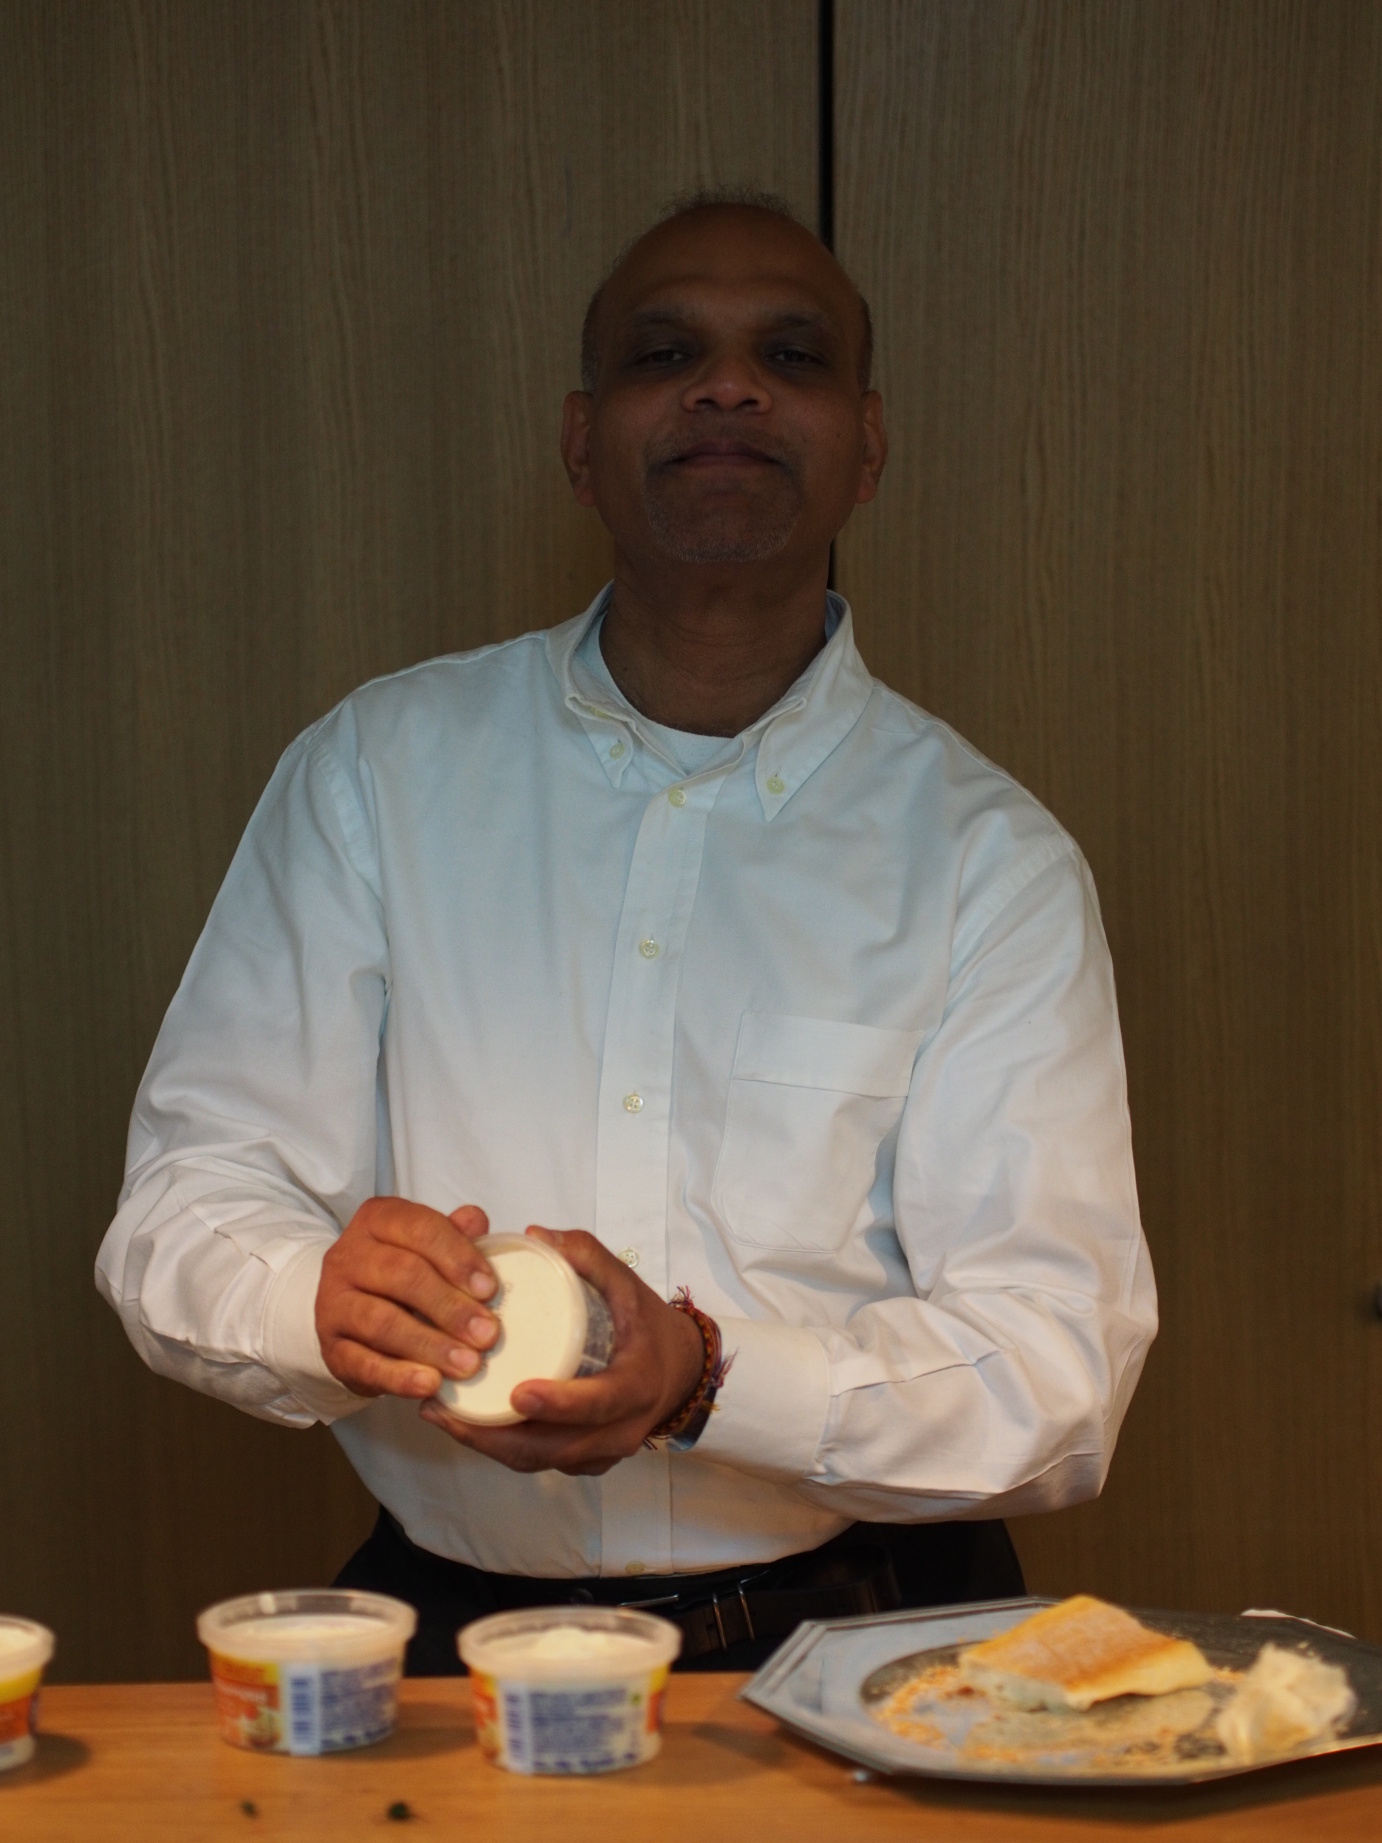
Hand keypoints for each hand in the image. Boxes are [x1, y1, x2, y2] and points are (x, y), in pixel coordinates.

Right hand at [316, 1198, 499, 1399]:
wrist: (352, 1313)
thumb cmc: (403, 1274)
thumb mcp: (429, 1247)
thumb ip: (455, 1235)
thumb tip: (476, 1220)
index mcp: (377, 1220)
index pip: (420, 1228)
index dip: (458, 1258)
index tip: (490, 1289)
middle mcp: (347, 1256)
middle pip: (401, 1275)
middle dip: (450, 1306)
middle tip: (488, 1334)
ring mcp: (332, 1303)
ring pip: (381, 1322)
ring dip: (429, 1345)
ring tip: (468, 1364)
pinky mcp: (330, 1348)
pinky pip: (363, 1363)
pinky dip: (399, 1376)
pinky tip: (431, 1385)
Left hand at [418, 1228, 707, 1475]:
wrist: (679, 1371)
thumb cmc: (648, 1325)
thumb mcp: (628, 1284)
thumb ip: (588, 1255)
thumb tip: (536, 1234)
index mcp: (636, 1386)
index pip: (598, 1404)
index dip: (559, 1403)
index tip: (517, 1393)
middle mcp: (621, 1430)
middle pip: (552, 1446)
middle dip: (494, 1434)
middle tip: (444, 1407)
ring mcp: (601, 1453)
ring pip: (537, 1461)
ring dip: (485, 1443)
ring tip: (438, 1414)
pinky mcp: (584, 1463)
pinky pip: (538, 1463)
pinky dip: (499, 1448)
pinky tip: (463, 1424)